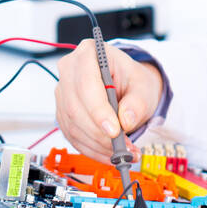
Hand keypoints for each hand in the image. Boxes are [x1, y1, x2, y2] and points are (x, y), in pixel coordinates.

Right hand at [54, 39, 163, 162]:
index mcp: (89, 53)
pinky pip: (72, 136)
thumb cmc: (132, 80)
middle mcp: (70, 71)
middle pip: (75, 107)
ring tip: (122, 152)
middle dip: (99, 132)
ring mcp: (63, 93)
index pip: (87, 84)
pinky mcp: (63, 113)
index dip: (98, 110)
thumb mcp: (143, 85)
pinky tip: (108, 154)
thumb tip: (126, 119)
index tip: (114, 130)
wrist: (127, 86)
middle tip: (121, 146)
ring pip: (72, 125)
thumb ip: (138, 101)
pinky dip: (91, 149)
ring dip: (97, 144)